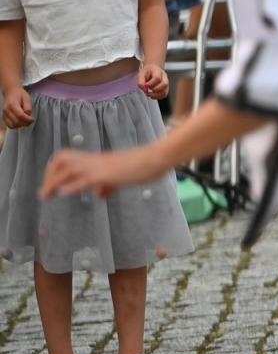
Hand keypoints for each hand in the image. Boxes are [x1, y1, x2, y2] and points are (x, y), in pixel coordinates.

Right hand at [3, 87, 31, 129]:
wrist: (11, 92)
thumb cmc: (20, 95)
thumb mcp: (27, 99)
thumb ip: (28, 108)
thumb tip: (28, 116)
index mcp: (12, 104)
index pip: (20, 116)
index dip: (28, 120)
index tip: (33, 119)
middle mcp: (6, 110)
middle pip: (16, 122)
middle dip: (25, 123)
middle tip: (31, 121)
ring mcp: (4, 114)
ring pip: (12, 125)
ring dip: (20, 126)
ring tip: (26, 122)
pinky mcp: (4, 117)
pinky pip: (9, 125)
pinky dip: (15, 126)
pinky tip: (21, 122)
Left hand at [40, 146, 162, 200]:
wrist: (158, 158)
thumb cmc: (145, 165)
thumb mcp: (123, 176)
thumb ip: (109, 184)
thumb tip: (99, 194)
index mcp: (98, 159)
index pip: (68, 158)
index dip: (55, 169)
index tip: (51, 184)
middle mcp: (95, 160)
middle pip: (62, 160)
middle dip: (49, 176)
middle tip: (44, 192)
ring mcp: (101, 166)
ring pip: (68, 169)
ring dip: (53, 182)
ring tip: (46, 195)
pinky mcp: (108, 174)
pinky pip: (85, 179)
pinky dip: (72, 186)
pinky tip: (64, 193)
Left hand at [139, 64, 167, 100]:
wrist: (153, 69)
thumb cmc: (147, 72)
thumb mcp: (141, 74)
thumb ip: (141, 81)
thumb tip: (143, 88)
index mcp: (158, 71)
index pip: (157, 78)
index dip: (151, 84)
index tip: (145, 86)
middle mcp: (164, 77)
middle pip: (164, 84)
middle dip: (155, 89)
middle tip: (148, 91)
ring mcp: (166, 83)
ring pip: (165, 91)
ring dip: (156, 95)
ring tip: (149, 94)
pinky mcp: (166, 88)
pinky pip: (164, 94)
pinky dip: (158, 97)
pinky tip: (152, 96)